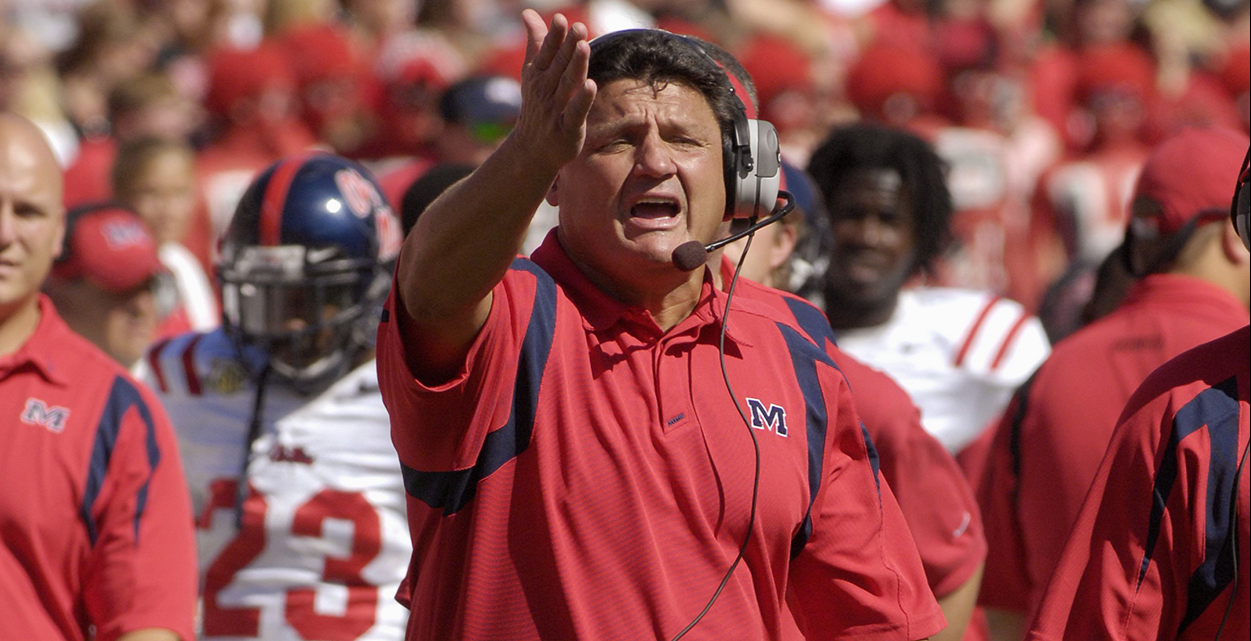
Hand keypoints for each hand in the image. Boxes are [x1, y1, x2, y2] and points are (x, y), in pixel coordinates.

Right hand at [514, 10, 596, 173]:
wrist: (531, 150)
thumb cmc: (537, 107)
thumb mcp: (532, 74)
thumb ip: (536, 43)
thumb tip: (528, 12)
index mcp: (537, 75)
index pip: (547, 52)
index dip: (554, 37)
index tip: (561, 19)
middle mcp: (544, 91)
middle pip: (559, 65)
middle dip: (568, 46)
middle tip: (579, 27)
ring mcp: (555, 110)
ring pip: (567, 85)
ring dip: (576, 66)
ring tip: (584, 46)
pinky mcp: (567, 129)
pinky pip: (576, 112)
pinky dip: (582, 100)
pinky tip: (591, 85)